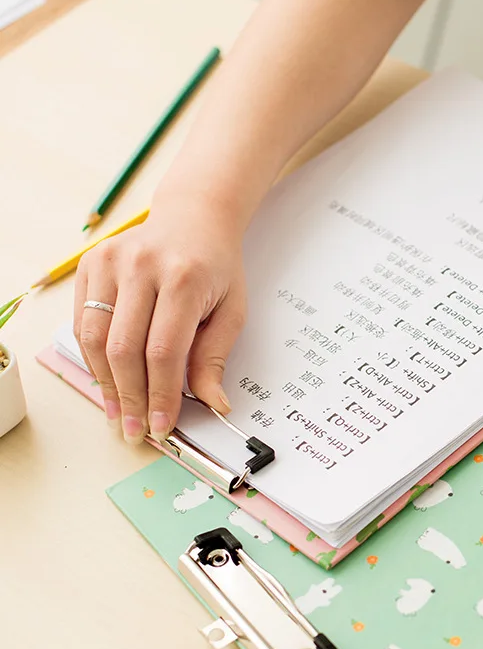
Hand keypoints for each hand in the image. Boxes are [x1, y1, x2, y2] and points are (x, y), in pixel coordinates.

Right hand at [73, 199, 246, 443]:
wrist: (194, 218)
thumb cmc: (216, 268)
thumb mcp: (232, 311)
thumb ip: (215, 358)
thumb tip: (213, 404)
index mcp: (184, 279)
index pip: (164, 351)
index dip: (160, 395)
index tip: (162, 427)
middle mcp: (142, 267)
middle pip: (125, 349)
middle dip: (131, 398)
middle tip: (136, 430)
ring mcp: (110, 262)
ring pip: (96, 338)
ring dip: (106, 384)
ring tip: (119, 413)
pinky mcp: (90, 263)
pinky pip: (83, 321)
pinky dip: (94, 358)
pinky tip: (109, 381)